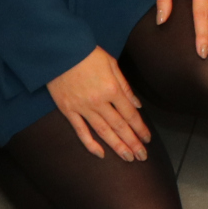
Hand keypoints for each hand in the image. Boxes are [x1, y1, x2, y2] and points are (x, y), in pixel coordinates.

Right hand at [47, 46, 150, 160]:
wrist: (60, 51)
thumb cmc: (88, 54)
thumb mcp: (112, 64)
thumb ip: (125, 86)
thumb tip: (137, 105)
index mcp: (112, 89)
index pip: (130, 114)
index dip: (140, 128)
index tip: (147, 139)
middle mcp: (99, 102)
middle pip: (119, 126)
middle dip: (132, 142)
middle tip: (142, 156)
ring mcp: (82, 108)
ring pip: (103, 132)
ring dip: (117, 146)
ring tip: (128, 158)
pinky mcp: (68, 110)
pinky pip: (81, 131)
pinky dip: (90, 144)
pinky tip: (101, 154)